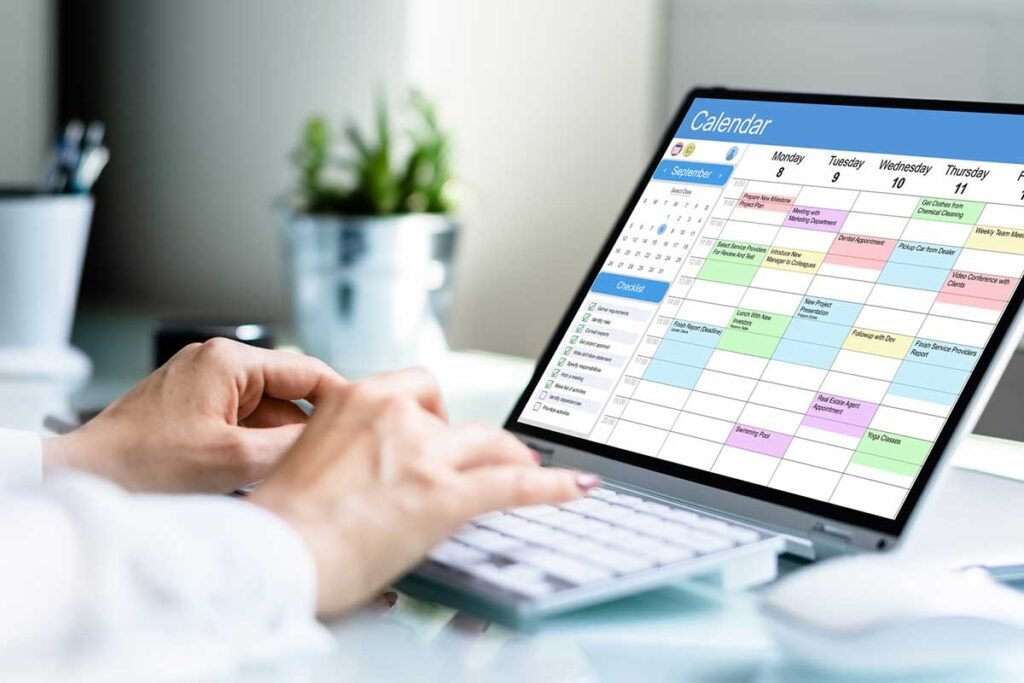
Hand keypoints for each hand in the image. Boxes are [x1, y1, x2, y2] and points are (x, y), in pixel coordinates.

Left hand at [43, 338, 343, 492]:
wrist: (83, 479)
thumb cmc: (143, 466)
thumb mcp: (233, 460)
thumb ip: (291, 444)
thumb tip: (333, 440)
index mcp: (229, 361)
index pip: (307, 371)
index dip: (340, 400)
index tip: (363, 426)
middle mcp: (216, 363)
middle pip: (287, 393)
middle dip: (302, 430)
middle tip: (323, 463)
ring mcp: (201, 384)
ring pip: (264, 412)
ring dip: (274, 443)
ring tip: (280, 477)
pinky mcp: (189, 406)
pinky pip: (239, 422)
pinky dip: (250, 448)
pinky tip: (250, 478)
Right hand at [249, 368, 597, 615]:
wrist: (273, 556)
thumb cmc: (279, 522)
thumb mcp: (307, 460)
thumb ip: (343, 448)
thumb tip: (366, 471)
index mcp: (354, 399)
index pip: (414, 386)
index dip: (433, 411)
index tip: (439, 428)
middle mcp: (394, 414)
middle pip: (454, 414)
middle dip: (466, 437)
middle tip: (469, 461)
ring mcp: (424, 453)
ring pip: (489, 443)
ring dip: (507, 458)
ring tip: (523, 470)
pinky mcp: (445, 495)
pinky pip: (513, 483)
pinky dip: (551, 485)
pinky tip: (576, 486)